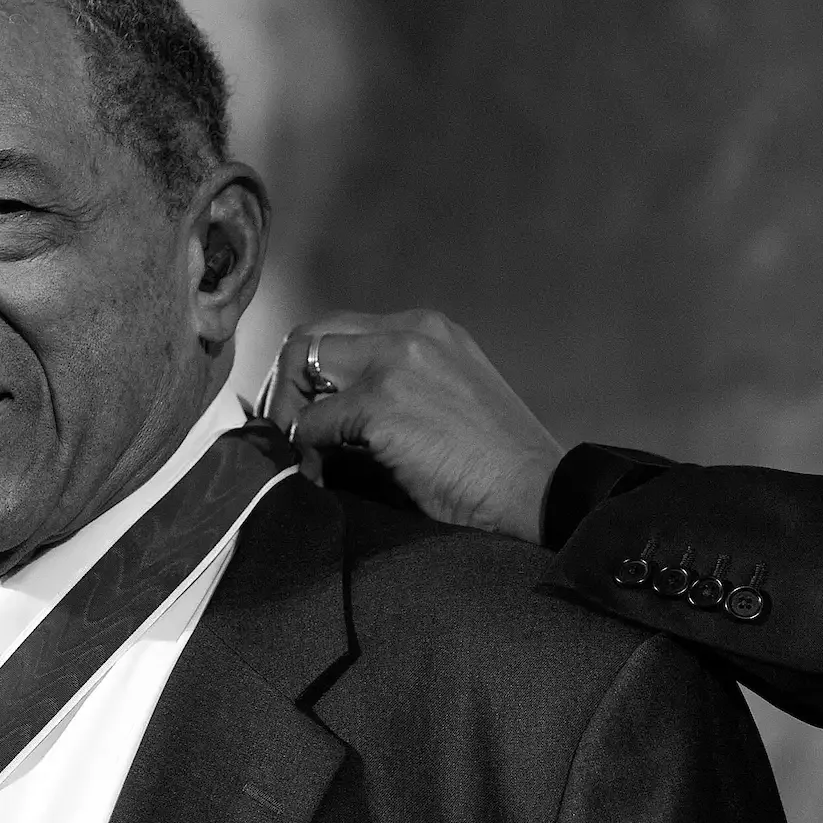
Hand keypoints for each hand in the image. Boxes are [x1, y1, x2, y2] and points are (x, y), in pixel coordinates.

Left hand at [267, 311, 563, 542]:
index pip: (341, 330)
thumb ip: (398, 383)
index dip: (312, 371)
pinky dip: (306, 452)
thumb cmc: (497, 464)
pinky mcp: (381, 406)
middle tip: (285, 432)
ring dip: (288, 413)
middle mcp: (409, 332)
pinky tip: (320, 478)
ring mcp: (394, 364)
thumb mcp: (451, 397)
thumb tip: (327, 410)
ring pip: (302, 368)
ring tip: (301, 455)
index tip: (305, 412)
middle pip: (311, 335)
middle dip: (286, 383)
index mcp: (428, 328)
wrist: (537, 493)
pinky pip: (311, 424)